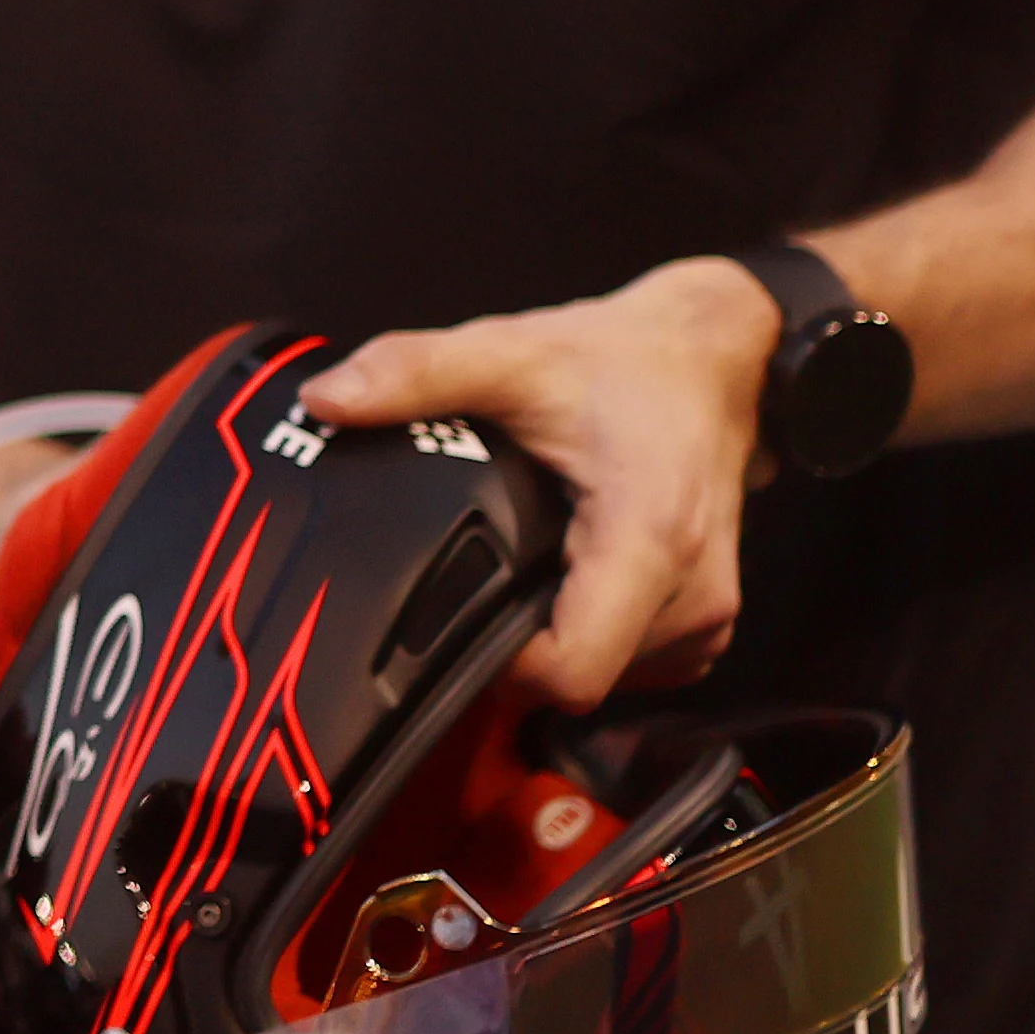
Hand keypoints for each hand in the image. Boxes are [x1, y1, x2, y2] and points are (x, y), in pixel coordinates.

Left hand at [299, 259, 784, 708]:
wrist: (710, 358)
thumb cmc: (620, 360)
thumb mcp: (510, 353)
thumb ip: (417, 372)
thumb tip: (325, 398)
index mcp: (649, 541)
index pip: (572, 672)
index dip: (501, 667)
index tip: (451, 617)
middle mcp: (694, 593)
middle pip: (580, 679)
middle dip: (515, 645)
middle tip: (472, 574)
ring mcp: (707, 616)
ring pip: (608, 680)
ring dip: (553, 639)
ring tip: (523, 566)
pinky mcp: (705, 623)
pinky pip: (633, 665)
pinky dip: (590, 634)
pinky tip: (561, 580)